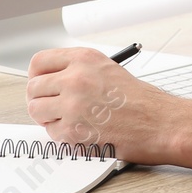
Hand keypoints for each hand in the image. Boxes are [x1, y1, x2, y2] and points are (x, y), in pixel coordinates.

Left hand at [25, 47, 175, 162]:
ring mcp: (72, 104)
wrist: (158, 123)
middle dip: (41, 99)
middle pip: (33, 87)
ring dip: (48, 117)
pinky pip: (50, 131)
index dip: (36, 75)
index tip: (40, 82)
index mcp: (84, 58)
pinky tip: (80, 130)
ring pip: (36, 110)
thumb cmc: (140, 100)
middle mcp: (75, 78)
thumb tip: (52, 79)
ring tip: (67, 118)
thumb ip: (78, 70)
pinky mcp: (72, 129)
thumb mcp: (108, 69)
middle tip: (53, 105)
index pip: (39, 62)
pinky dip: (61, 134)